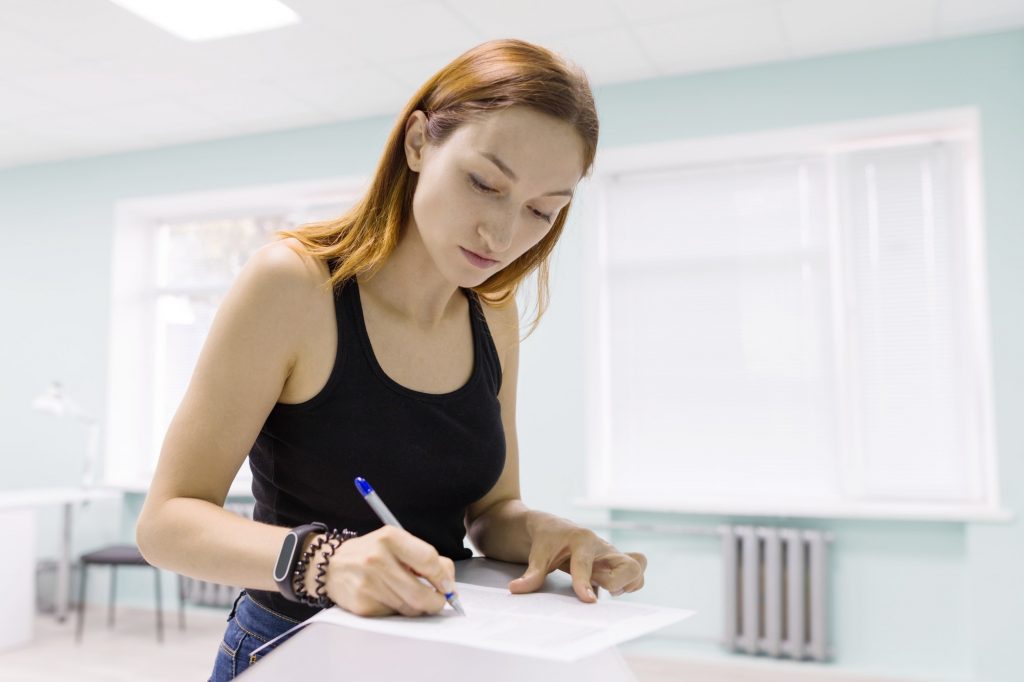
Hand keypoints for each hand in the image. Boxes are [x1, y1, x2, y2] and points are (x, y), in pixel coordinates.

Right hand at [310, 525, 455, 616]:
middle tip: (439, 601)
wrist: (331, 565)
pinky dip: (398, 611)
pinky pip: (393, 615)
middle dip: (436, 601)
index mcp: (389, 538)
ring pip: (409, 608)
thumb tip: (448, 583)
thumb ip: (422, 557)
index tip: (448, 585)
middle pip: (421, 593)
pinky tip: (390, 599)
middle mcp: (377, 559)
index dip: (443, 577)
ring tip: (411, 596)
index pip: (428, 560)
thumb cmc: (370, 553)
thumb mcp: (395, 542)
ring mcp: (368, 584)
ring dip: (418, 607)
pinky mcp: (362, 604)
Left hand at [507, 517, 646, 602]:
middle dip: (618, 582)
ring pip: (638, 568)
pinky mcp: (615, 562)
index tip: (589, 601)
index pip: (585, 565)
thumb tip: (516, 588)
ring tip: (604, 586)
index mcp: (581, 539)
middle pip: (630, 566)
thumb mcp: (536, 554)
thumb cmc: (546, 538)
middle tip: (599, 585)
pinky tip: (607, 587)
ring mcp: (612, 554)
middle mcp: (602, 546)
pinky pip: (635, 572)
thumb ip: (531, 573)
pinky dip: (627, 583)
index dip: (585, 583)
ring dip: (626, 583)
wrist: (551, 527)